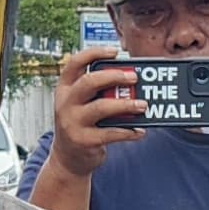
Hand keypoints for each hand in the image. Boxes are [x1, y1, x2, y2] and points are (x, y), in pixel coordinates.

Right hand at [41, 50, 142, 185]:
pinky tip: (140, 131)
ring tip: (143, 105)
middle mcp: (65, 103)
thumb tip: (130, 80)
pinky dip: (128, 131)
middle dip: (114, 76)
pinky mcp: (83, 140)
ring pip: (101, 108)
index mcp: (65, 89)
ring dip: (126, 105)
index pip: (74, 63)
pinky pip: (110, 133)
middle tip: (134, 77)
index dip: (94, 53)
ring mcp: (72, 122)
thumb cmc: (81, 125)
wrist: (68, 158)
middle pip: (89, 82)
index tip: (115, 51)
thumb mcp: (81, 104)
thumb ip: (98, 92)